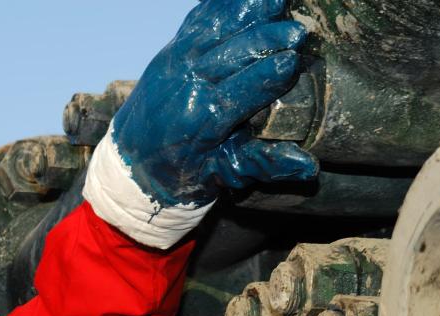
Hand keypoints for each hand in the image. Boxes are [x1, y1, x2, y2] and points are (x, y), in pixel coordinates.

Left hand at [113, 0, 318, 207]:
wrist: (131, 162)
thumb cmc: (182, 171)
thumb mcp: (221, 174)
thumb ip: (263, 164)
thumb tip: (308, 166)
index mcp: (199, 123)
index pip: (237, 94)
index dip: (265, 78)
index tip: (292, 62)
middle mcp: (184, 88)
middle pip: (229, 57)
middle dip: (265, 41)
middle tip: (299, 32)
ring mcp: (174, 64)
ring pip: (214, 31)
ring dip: (246, 13)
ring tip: (277, 0)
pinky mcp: (170, 50)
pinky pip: (197, 20)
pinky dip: (220, 5)